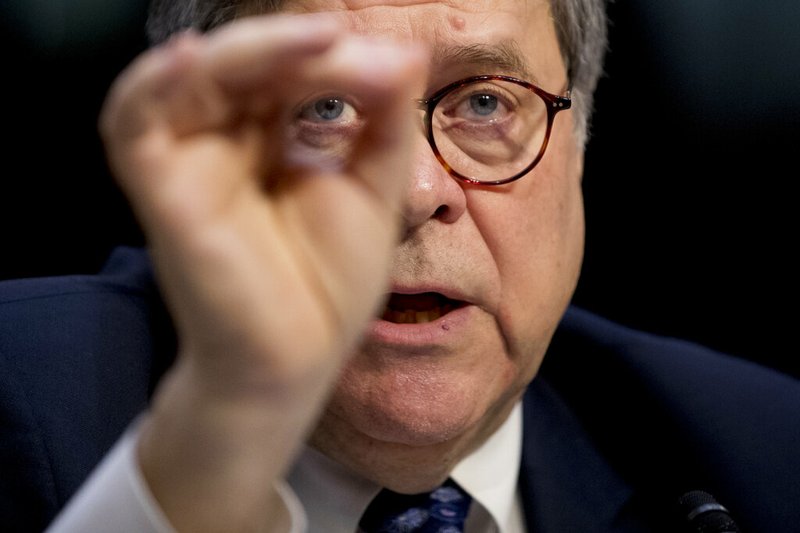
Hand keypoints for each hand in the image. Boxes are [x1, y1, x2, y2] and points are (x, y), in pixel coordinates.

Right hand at [99, 14, 425, 530]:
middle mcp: (223, 140)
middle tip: (348, 43)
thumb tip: (403, 53)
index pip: (287, 68)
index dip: (330, 54)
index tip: (392, 68)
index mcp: (269, 136)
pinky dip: (154, 83)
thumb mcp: (374, 189)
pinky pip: (134, 122)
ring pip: (193, 76)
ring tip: (315, 42)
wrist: (297, 360)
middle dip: (297, 45)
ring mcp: (189, 162)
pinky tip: (195, 58)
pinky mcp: (162, 191)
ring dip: (248, 48)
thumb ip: (384, 119)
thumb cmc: (328, 284)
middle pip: (243, 62)